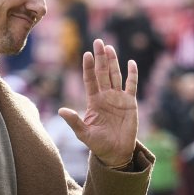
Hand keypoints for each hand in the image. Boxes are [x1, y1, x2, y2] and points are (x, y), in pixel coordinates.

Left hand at [59, 39, 138, 166]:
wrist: (116, 153)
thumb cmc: (98, 144)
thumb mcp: (84, 134)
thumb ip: (74, 121)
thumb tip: (61, 111)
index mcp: (94, 101)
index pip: (90, 80)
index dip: (89, 68)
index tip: (86, 54)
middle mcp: (106, 96)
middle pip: (103, 73)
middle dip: (100, 58)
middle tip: (98, 42)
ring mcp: (118, 98)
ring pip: (116, 75)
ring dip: (113, 62)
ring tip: (109, 48)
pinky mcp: (130, 103)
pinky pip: (131, 86)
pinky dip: (132, 74)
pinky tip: (130, 62)